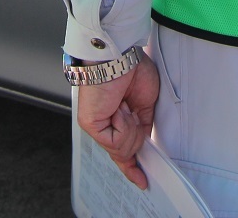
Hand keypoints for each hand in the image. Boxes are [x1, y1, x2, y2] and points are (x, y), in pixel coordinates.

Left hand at [76, 52, 160, 189]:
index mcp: (115, 119)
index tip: (143, 181)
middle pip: (123, 152)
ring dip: (131, 128)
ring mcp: (95, 125)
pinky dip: (124, 126)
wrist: (121, 55)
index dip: (132, 166)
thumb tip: (143, 146)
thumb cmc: (132, 70)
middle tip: (133, 113)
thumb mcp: (146, 105)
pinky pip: (115, 142)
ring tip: (125, 105)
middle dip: (134, 138)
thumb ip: (142, 127)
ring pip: (121, 149)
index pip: (121, 149)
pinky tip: (120, 108)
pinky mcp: (91, 124)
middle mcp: (103, 123)